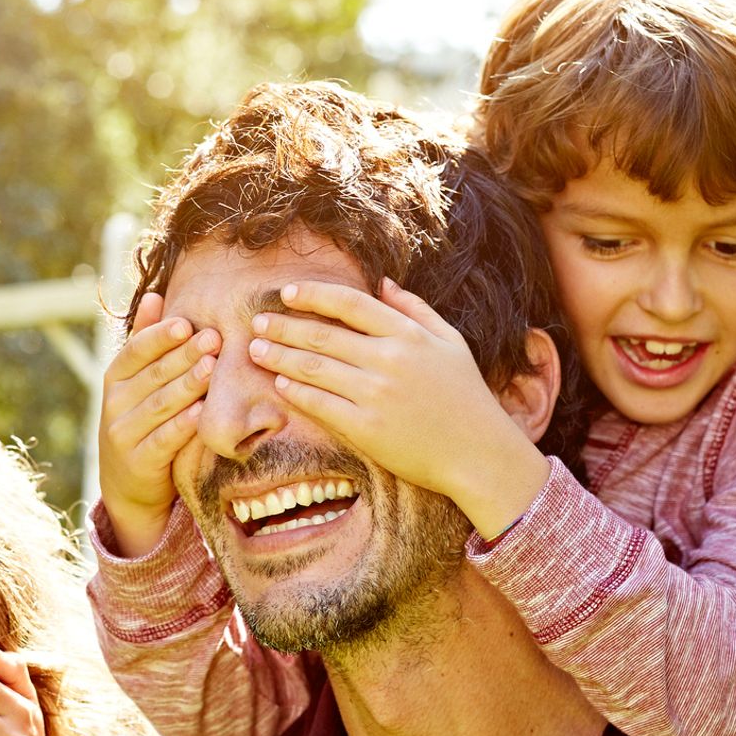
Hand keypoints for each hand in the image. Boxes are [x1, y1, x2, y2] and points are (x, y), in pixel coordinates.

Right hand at [98, 290, 218, 555]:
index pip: (136, 351)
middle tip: (213, 339)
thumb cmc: (141, 420)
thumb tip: (153, 294)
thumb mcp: (136, 382)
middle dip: (184, 356)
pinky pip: (163, 440)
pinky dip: (182, 426)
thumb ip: (145, 340)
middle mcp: (115, 403)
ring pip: (160, 405)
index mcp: (115, 377)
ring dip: (187, 385)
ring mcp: (124, 433)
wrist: (127, 483)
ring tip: (212, 368)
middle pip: (154, 375)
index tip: (186, 323)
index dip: (159, 337)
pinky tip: (202, 413)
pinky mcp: (139, 461)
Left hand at [247, 278, 549, 536]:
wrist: (479, 453)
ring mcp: (377, 395)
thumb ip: (415, 309)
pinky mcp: (368, 429)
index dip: (313, 295)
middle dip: (283, 326)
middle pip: (323, 334)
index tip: (286, 294)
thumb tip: (382, 282)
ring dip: (280, 356)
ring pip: (315, 367)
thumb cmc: (466, 396)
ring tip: (256, 349)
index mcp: (408, 334)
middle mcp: (390, 359)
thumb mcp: (450, 342)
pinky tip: (279, 383)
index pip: (349, 304)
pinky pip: (321, 405)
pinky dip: (296, 391)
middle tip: (256, 322)